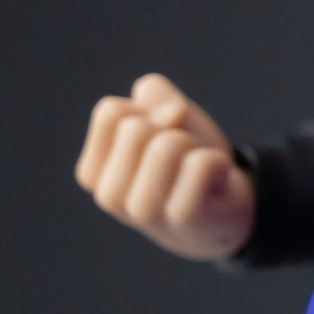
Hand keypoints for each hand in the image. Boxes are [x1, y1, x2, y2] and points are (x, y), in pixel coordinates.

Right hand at [74, 72, 254, 260]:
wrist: (220, 212)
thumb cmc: (183, 159)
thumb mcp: (164, 114)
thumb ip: (155, 94)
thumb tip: (172, 112)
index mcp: (93, 172)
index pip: (109, 112)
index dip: (145, 112)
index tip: (159, 136)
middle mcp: (109, 196)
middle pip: (135, 128)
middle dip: (169, 129)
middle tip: (181, 157)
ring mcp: (143, 212)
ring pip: (166, 146)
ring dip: (193, 145)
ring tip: (196, 169)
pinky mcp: (183, 219)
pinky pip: (200, 164)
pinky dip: (217, 160)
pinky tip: (216, 180)